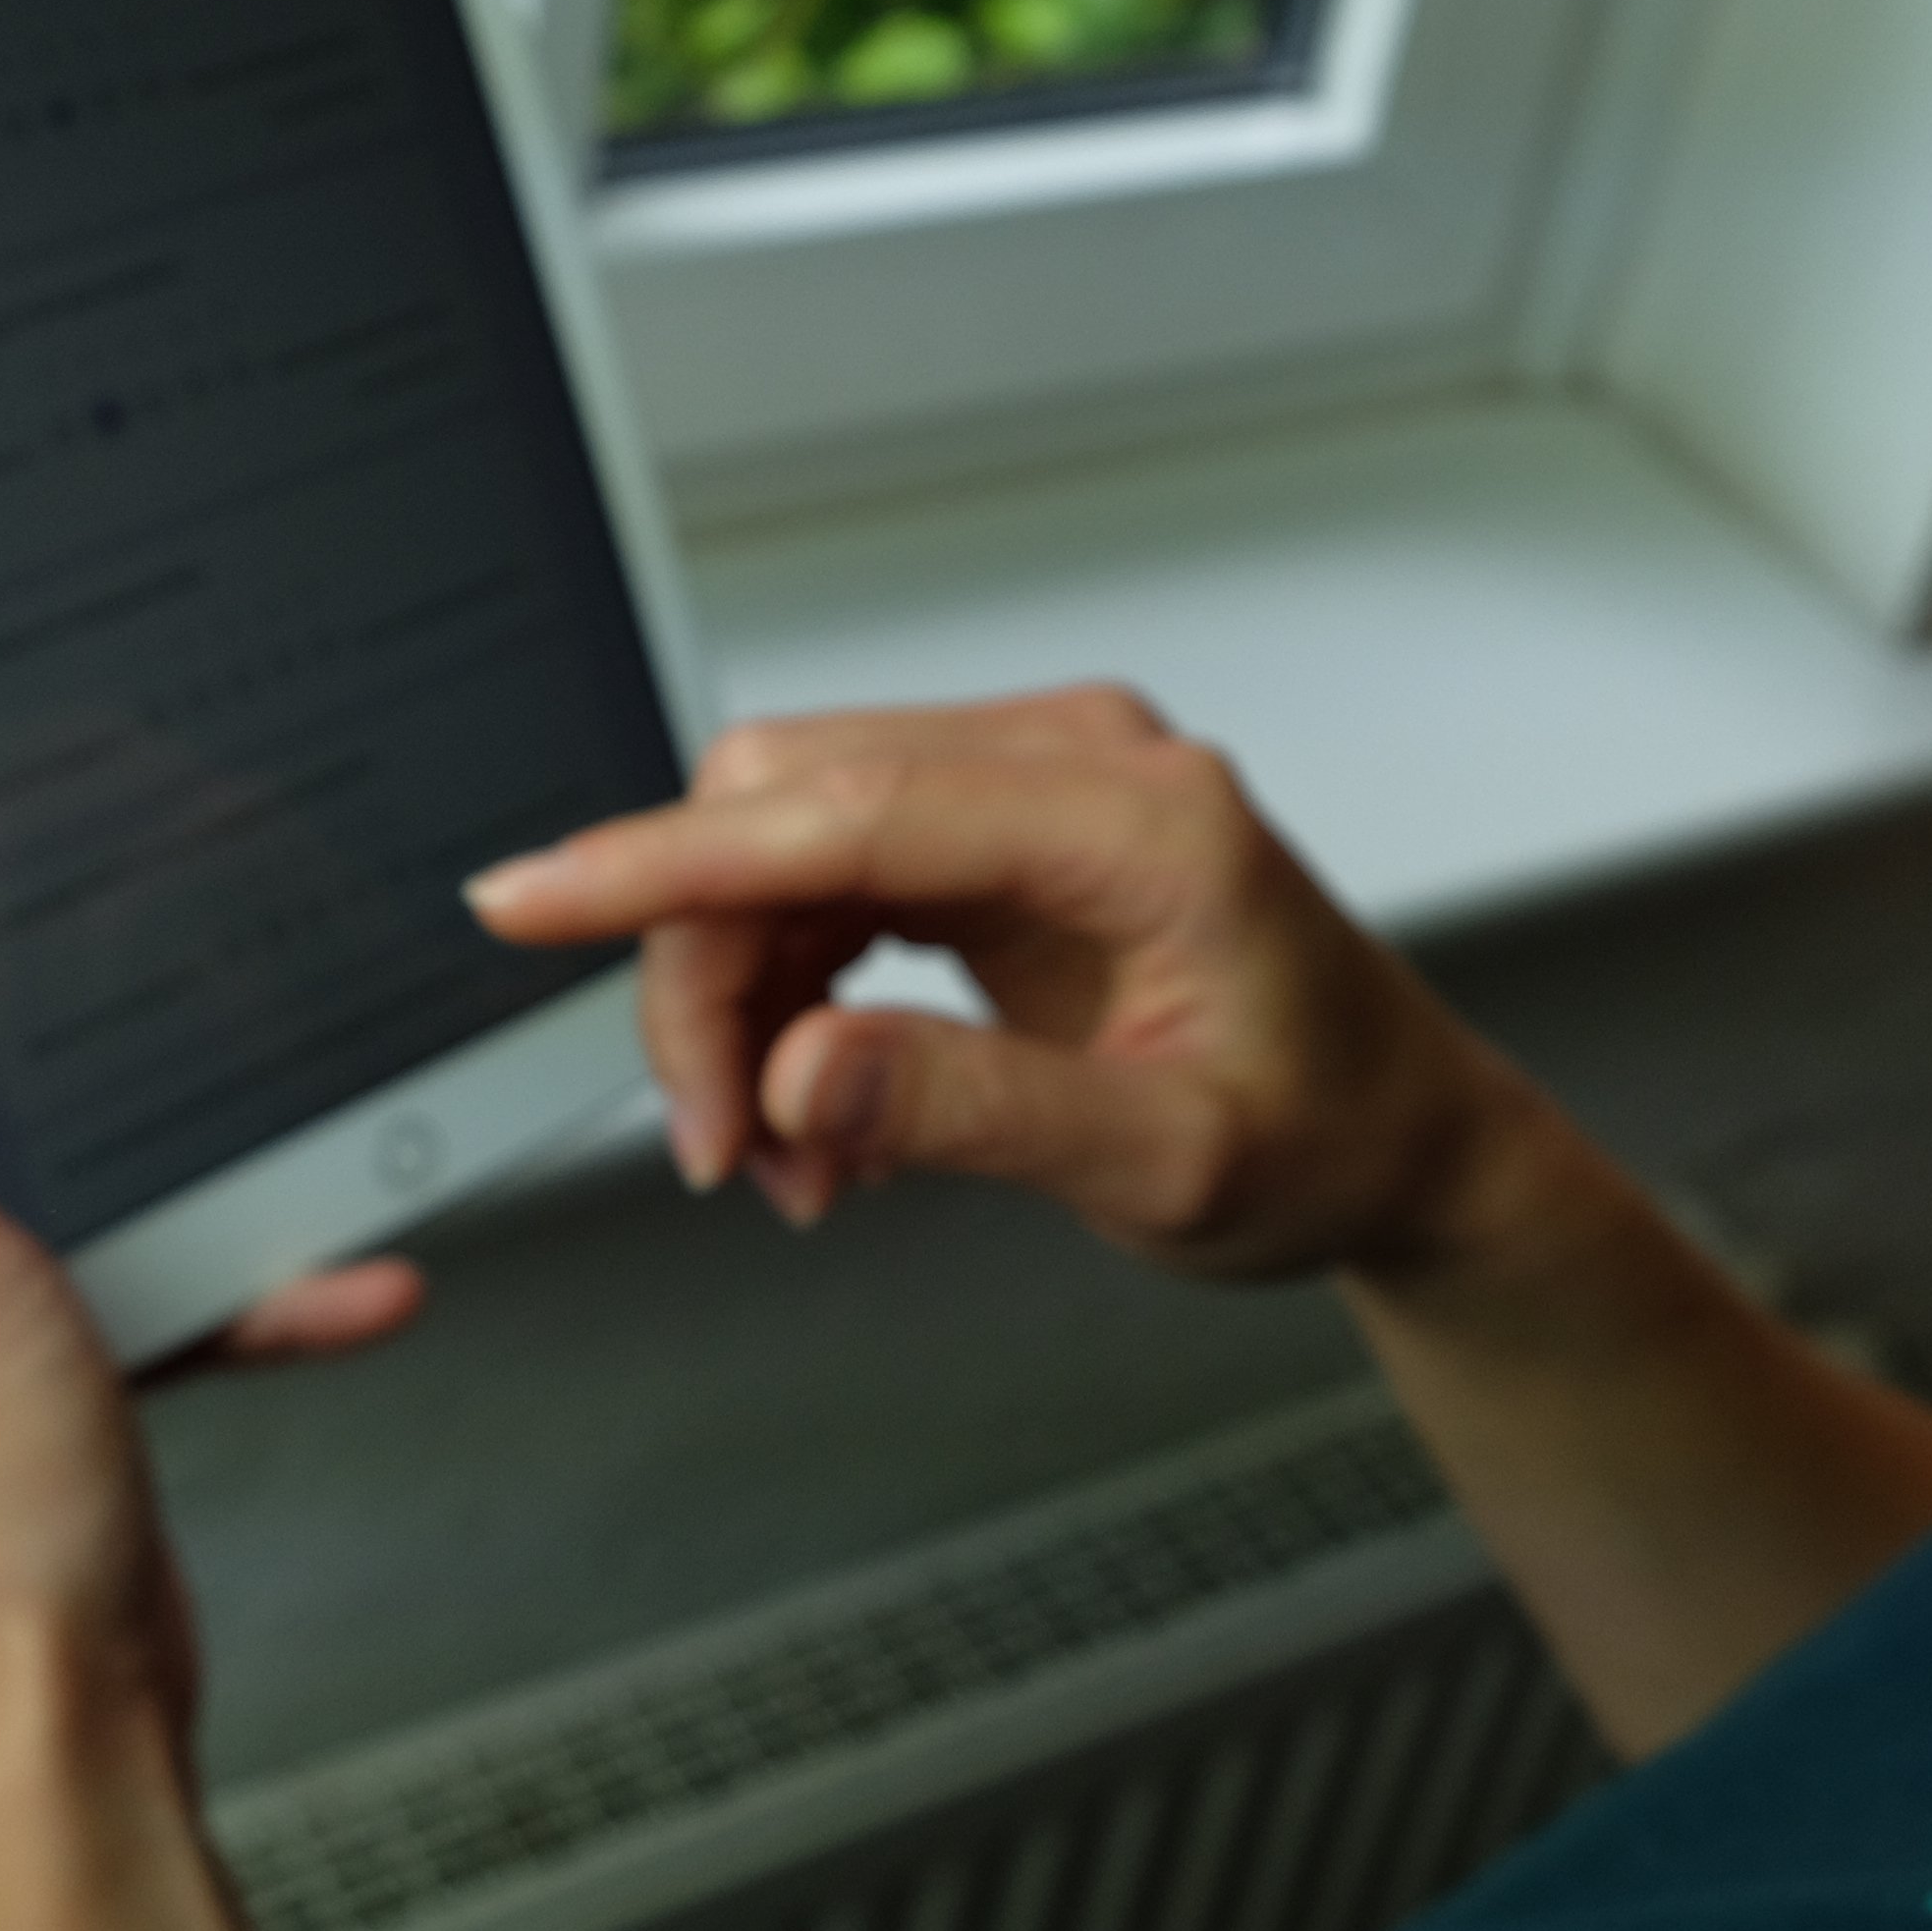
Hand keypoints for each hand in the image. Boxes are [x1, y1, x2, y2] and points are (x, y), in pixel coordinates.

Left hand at [0, 875, 422, 1780]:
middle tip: (174, 1025)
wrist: (61, 1732)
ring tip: (287, 1175)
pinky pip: (138, 1298)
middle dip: (87, 1079)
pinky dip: (230, 1288)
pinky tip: (319, 1285)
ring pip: (73, 1203)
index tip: (10, 894)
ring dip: (190, 1194)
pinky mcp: (33, 1399)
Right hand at [461, 687, 1536, 1280]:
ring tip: (782, 1166)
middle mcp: (1076, 765)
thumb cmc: (1328, 1140)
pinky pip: (828, 880)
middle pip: (786, 811)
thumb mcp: (1166, 1165)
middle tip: (720, 1150)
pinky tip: (814, 1116)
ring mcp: (1034, 789)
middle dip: (706, 976)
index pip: (844, 809)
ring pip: (785, 846)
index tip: (527, 899)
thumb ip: (975, 1112)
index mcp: (1138, 816)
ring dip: (741, 1003)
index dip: (667, 862)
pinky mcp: (1001, 836)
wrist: (1404, 1140)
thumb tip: (795, 1071)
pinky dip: (787, 997)